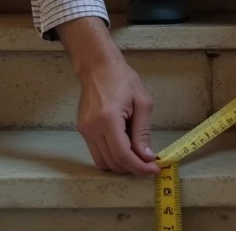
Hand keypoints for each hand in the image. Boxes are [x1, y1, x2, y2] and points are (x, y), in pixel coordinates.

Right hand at [58, 17, 160, 175]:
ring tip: (136, 152)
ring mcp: (85, 130)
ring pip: (103, 162)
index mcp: (108, 119)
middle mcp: (92, 128)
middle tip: (148, 162)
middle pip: (112, 163)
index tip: (153, 169)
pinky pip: (97, 153)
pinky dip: (112, 155)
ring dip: (121, 163)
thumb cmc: (123, 79)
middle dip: (132, 167)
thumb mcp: (142, 103)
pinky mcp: (83, 130)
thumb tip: (147, 157)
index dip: (139, 167)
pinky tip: (124, 144)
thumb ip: (143, 132)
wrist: (99, 66)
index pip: (123, 155)